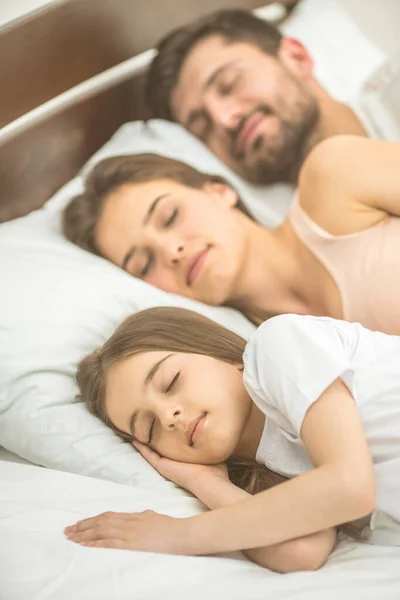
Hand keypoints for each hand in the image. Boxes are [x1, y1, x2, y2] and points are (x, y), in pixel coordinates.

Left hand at [64, 510, 187, 553]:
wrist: (180, 533)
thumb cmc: (170, 527)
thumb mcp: (154, 517)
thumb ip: (144, 516)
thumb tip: (141, 515)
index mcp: (133, 516)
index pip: (107, 516)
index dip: (91, 520)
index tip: (79, 524)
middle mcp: (128, 522)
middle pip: (100, 522)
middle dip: (82, 526)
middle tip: (67, 530)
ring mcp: (129, 532)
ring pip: (101, 531)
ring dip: (84, 534)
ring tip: (71, 537)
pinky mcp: (131, 543)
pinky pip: (109, 543)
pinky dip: (95, 543)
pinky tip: (85, 544)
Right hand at [133, 441, 228, 493]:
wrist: (209, 481)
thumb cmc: (215, 471)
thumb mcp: (212, 453)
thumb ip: (211, 446)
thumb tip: (216, 435)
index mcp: (185, 461)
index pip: (174, 451)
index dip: (168, 442)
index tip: (162, 432)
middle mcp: (174, 464)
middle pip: (160, 451)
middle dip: (154, 441)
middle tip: (144, 430)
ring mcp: (166, 465)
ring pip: (152, 453)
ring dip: (144, 444)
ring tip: (135, 434)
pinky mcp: (162, 466)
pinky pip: (149, 455)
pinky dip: (141, 448)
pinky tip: (134, 440)